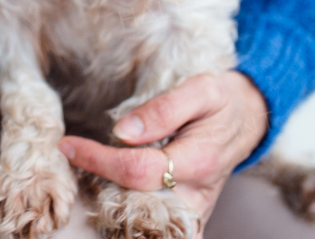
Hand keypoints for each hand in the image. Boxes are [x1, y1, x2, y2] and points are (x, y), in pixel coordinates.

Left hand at [57, 72, 268, 235]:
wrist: (247, 121)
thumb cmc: (221, 102)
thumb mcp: (200, 90)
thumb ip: (163, 109)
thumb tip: (123, 132)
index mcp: (199, 161)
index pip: (136, 170)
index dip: (97, 159)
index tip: (68, 145)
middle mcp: (196, 195)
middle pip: (134, 201)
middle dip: (98, 185)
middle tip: (73, 158)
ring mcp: (193, 210)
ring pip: (141, 221)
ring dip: (108, 203)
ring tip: (86, 172)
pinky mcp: (188, 216)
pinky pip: (154, 227)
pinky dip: (127, 211)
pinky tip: (108, 189)